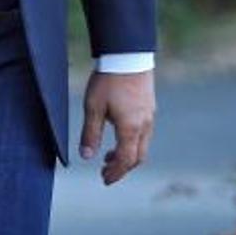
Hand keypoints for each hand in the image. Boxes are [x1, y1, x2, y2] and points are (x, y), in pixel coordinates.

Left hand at [80, 69, 155, 183]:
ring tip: (109, 156)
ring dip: (127, 154)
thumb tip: (86, 157)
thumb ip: (90, 133)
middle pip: (137, 156)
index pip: (125, 160)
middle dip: (122, 168)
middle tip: (106, 172)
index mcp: (131, 129)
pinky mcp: (149, 107)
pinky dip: (132, 142)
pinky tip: (119, 134)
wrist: (127, 55)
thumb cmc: (109, 80)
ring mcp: (149, 116)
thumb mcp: (93, 107)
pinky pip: (144, 133)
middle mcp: (144, 125)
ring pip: (142, 145)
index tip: (104, 180)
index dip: (115, 173)